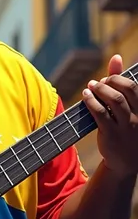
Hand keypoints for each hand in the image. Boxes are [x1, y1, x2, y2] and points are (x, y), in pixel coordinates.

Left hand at [83, 54, 137, 177]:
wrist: (125, 162)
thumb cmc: (126, 128)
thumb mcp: (129, 107)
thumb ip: (121, 83)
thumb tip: (116, 56)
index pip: (134, 86)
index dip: (119, 78)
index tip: (108, 79)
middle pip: (127, 90)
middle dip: (111, 81)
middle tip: (98, 82)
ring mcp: (126, 126)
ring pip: (115, 100)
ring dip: (100, 89)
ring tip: (90, 86)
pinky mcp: (111, 134)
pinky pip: (100, 113)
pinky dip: (91, 101)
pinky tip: (86, 96)